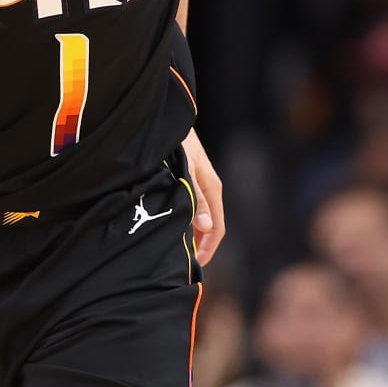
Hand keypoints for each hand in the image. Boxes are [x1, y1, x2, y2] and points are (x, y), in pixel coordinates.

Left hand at [182, 129, 226, 266]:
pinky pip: (192, 208)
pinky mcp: (190, 181)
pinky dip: (185, 222)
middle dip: (200, 246)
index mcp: (212, 189)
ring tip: (177, 252)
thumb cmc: (178, 143)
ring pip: (200, 217)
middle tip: (185, 266)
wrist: (170, 120)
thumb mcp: (186, 171)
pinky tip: (171, 228)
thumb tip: (206, 226)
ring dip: (192, 235)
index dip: (208, 249)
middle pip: (210, 226)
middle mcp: (209, 189)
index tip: (196, 265)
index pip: (217, 227)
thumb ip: (195, 198)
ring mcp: (200, 185)